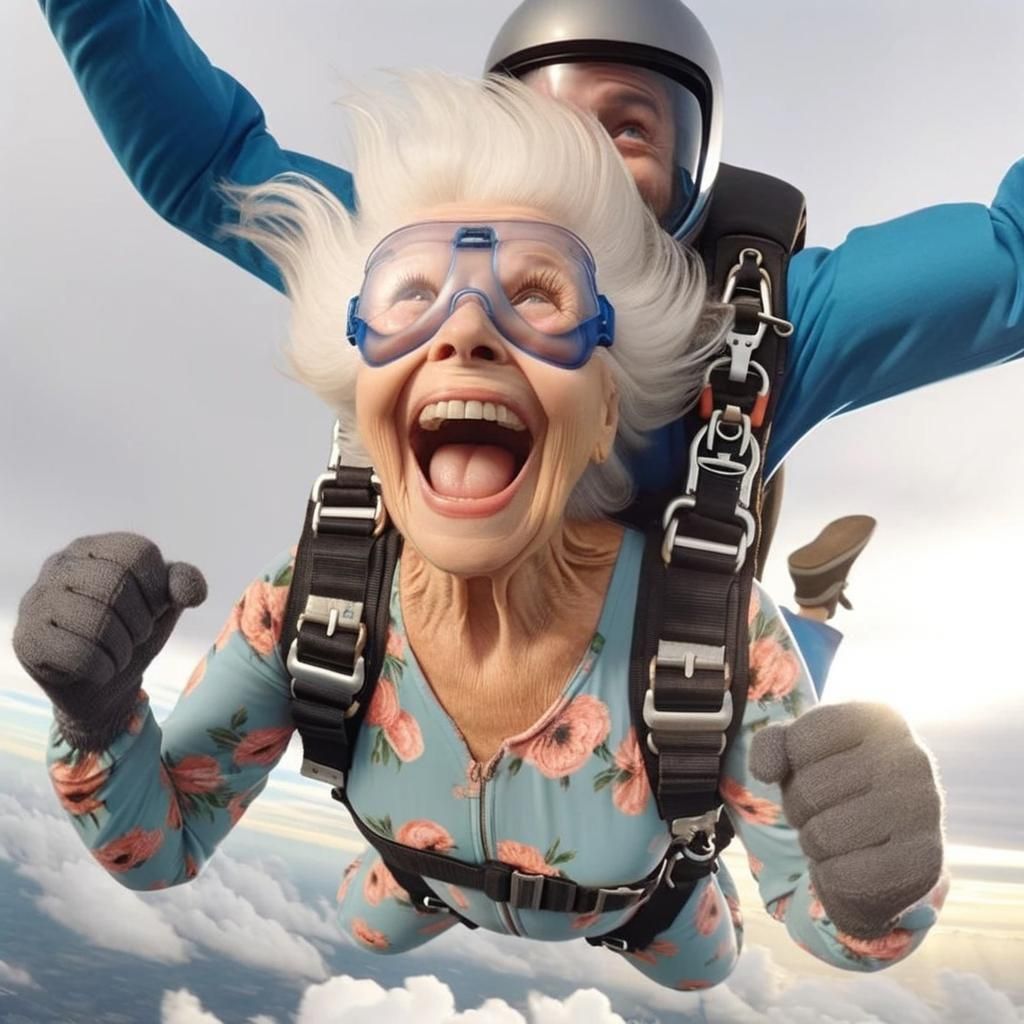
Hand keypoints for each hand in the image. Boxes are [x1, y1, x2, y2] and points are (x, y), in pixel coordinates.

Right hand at [13, 532, 205, 750]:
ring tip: (118, 654)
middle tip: (136, 637)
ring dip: (122, 649)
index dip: (157, 588)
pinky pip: (77, 653)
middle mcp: (61, 564)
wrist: (104, 684)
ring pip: (96, 619)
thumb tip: (189, 591)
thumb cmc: (133, 633)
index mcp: (96, 547)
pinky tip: (99, 669)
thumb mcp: (165, 604)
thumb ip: (183, 584)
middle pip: (116, 582)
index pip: (137, 551)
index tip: (153, 610)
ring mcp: (37, 599)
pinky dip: (102, 668)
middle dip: (140, 622)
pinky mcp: (26, 638)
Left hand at [749, 702, 942, 938]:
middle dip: (801, 809)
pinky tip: (858, 864)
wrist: (888, 850)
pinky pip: (842, 876)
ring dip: (815, 843)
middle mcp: (910, 756)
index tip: (819, 771)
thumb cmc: (836, 787)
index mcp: (880, 718)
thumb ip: (771, 745)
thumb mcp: (800, 752)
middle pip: (808, 790)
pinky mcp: (924, 862)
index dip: (793, 766)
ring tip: (841, 836)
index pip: (799, 741)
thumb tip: (764, 770)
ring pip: (822, 836)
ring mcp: (923, 809)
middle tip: (827, 811)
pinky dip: (833, 876)